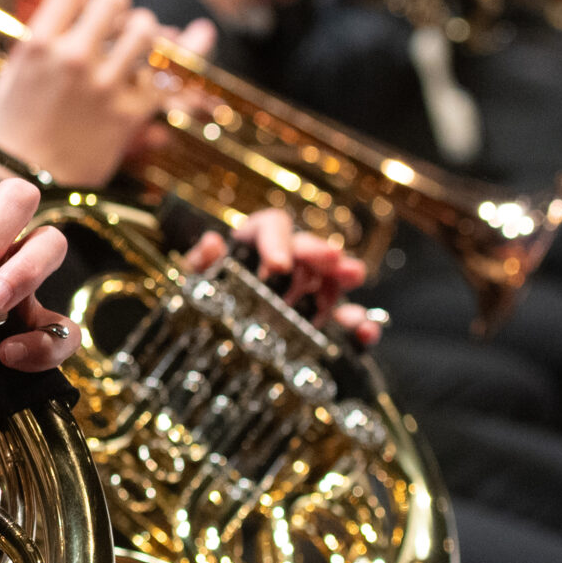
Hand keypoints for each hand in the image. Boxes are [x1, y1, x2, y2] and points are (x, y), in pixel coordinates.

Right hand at [0, 0, 166, 187]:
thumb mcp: (10, 78)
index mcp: (37, 46)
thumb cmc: (14, 132)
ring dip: (143, 33)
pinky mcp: (131, 111)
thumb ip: (36, 42)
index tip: (86, 3)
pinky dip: (166, 65)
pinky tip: (158, 64)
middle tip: (113, 22)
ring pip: (146, 29)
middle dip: (117, 7)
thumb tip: (63, 12)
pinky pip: (165, 73)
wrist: (28, 184)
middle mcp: (72, 59)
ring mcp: (105, 85)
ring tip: (134, 45)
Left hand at [178, 210, 375, 342]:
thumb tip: (212, 243)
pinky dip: (359, 324)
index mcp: (258, 242)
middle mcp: (291, 261)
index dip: (277, 241)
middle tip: (332, 258)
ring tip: (354, 276)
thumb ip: (201, 263)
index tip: (277, 265)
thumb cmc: (206, 295)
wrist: (209, 335)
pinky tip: (365, 329)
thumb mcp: (196, 280)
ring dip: (343, 276)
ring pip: (332, 278)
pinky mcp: (322, 322)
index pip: (273, 227)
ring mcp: (310, 291)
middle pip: (309, 248)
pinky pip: (346, 320)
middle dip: (319, 253)